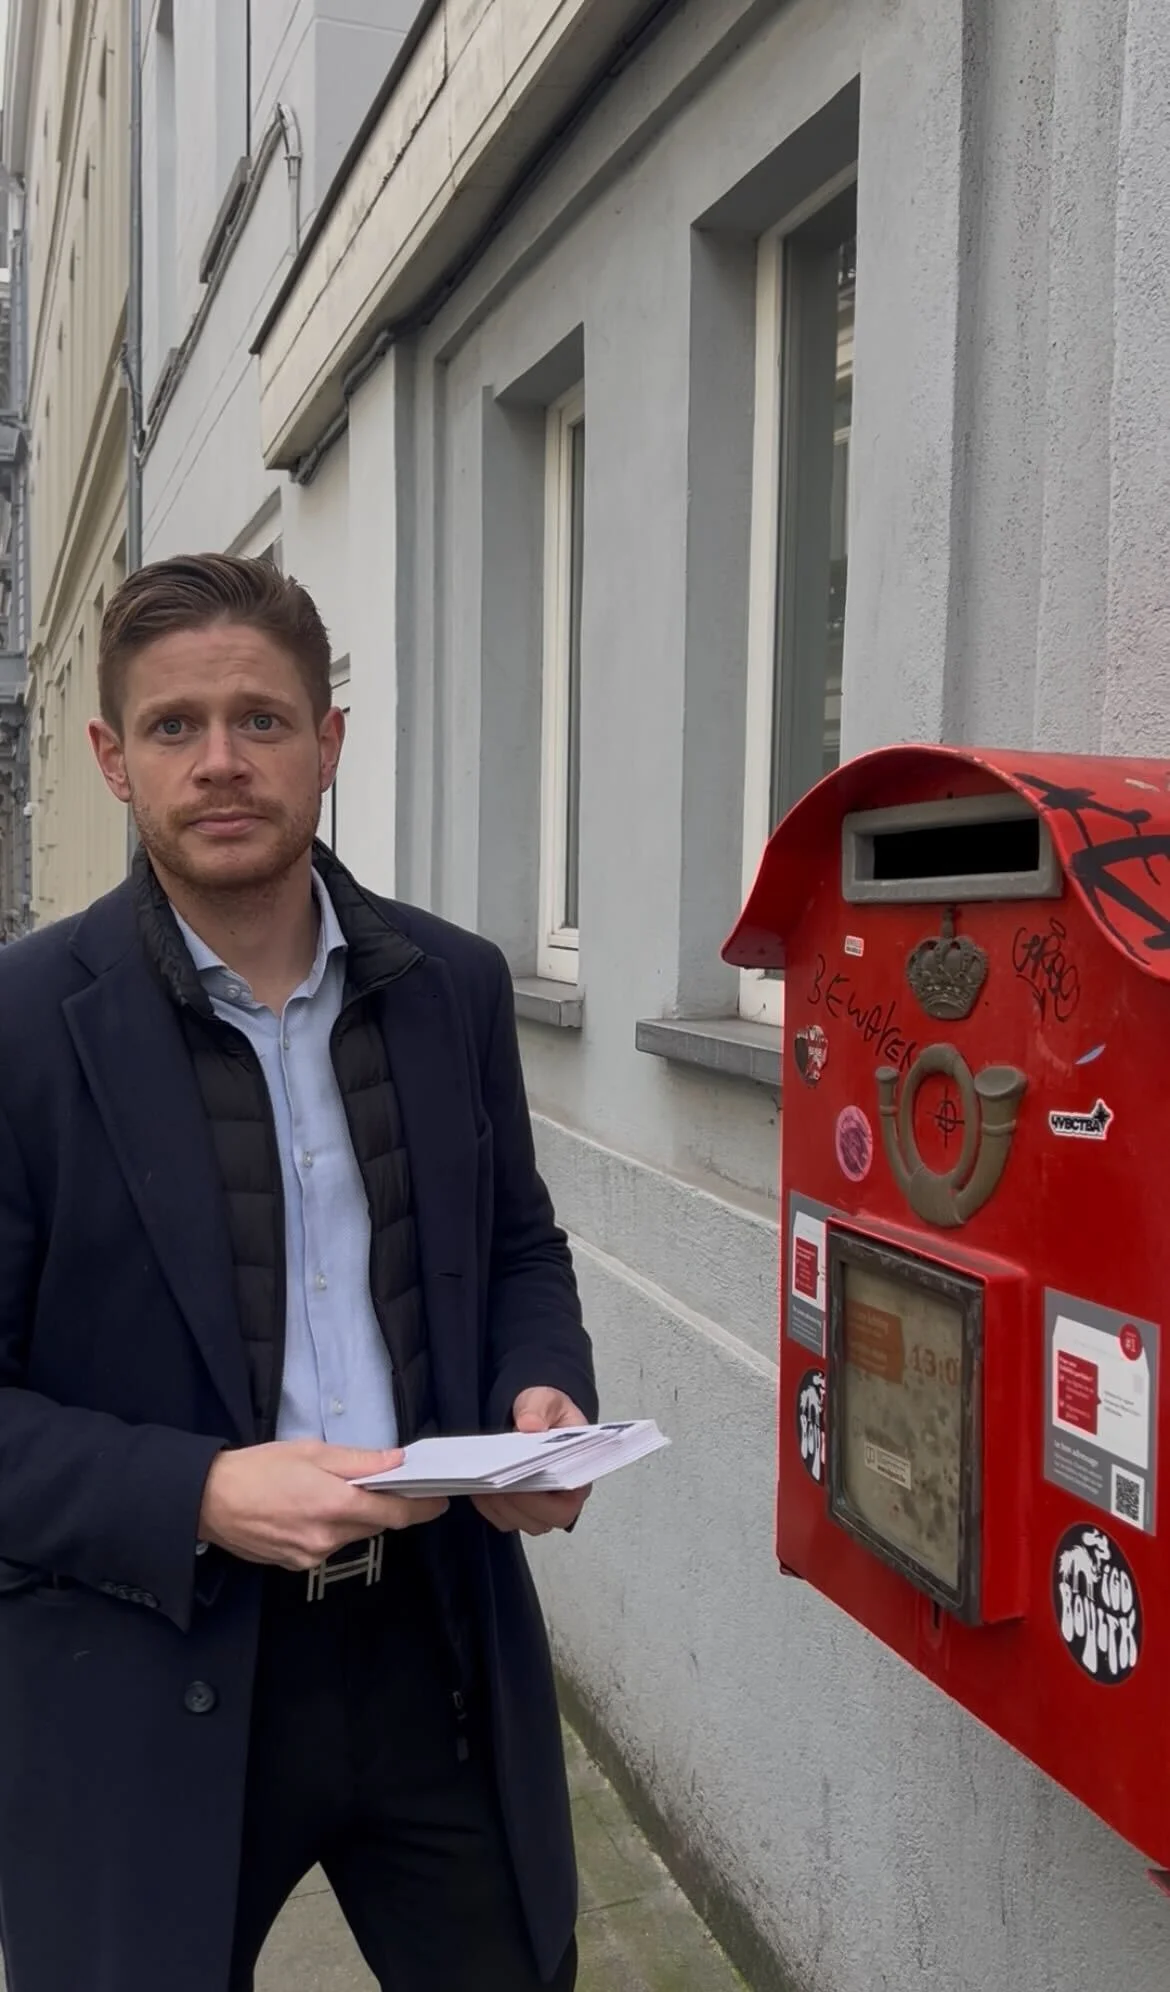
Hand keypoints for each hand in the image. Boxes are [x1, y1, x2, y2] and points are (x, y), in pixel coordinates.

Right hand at [198, 1442, 448, 1570]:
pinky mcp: (296, 1565)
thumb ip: (359, 1461)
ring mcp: (312, 1556)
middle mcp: (328, 1538)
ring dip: (353, 1517)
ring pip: (351, 1536)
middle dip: (383, 1507)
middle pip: (375, 1526)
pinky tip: (310, 1510)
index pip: (395, 1515)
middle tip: (384, 1485)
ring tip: (333, 1492)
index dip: (421, 1509)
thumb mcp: (312, 1452)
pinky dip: (330, 1528)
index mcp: (335, 1505)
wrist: (208, 1500)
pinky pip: (327, 1545)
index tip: (439, 1501)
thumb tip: (396, 1462)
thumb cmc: (258, 1468)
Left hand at [471, 1389, 591, 1536]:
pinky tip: (480, 1489)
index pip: (572, 1498)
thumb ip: (539, 1408)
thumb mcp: (546, 1400)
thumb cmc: (548, 1413)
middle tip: (500, 1484)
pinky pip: (506, 1521)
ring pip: (525, 1523)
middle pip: (548, 1519)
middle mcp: (565, 1495)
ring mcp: (543, 1506)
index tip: (526, 1480)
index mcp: (580, 1469)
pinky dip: (491, 1509)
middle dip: (521, 1504)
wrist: (534, 1416)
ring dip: (503, 1507)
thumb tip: (530, 1425)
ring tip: (485, 1485)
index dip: (549, 1497)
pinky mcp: (521, 1509)